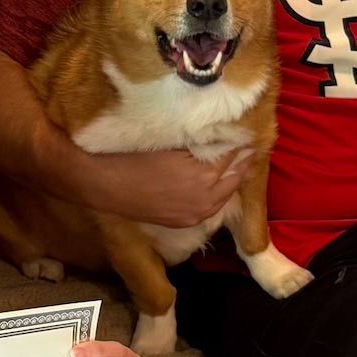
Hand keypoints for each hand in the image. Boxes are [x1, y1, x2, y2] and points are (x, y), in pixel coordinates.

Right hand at [68, 142, 251, 229]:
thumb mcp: (171, 145)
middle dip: (242, 162)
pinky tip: (219, 187)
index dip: (239, 143)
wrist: (108, 186)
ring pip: (226, 196)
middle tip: (248, 148)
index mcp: (204, 174)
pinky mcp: (185, 221)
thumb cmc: (136, 159)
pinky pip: (212, 209)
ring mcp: (196, 213)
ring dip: (233, 180)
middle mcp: (205, 198)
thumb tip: (219, 136)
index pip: (232, 156)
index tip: (245, 134)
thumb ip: (199, 144)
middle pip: (234, 177)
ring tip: (239, 166)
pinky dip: (219, 196)